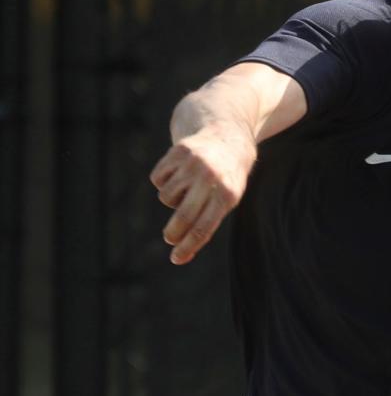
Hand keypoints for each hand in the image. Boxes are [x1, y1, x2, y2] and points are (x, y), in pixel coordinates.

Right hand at [149, 127, 254, 264]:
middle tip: (170, 237)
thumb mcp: (226, 200)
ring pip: (166, 198)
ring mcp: (193, 163)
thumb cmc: (226, 178)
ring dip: (172, 200)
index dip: (188, 246)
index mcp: (228, 194)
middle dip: (173, 233)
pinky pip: (158, 179)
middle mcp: (211, 178)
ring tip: (187, 190)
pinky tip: (179, 174)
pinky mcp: (178, 152)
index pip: (204, 228)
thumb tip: (181, 257)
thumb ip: (206, 225)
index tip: (176, 259)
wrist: (227, 137)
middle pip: (184, 216)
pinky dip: (164, 181)